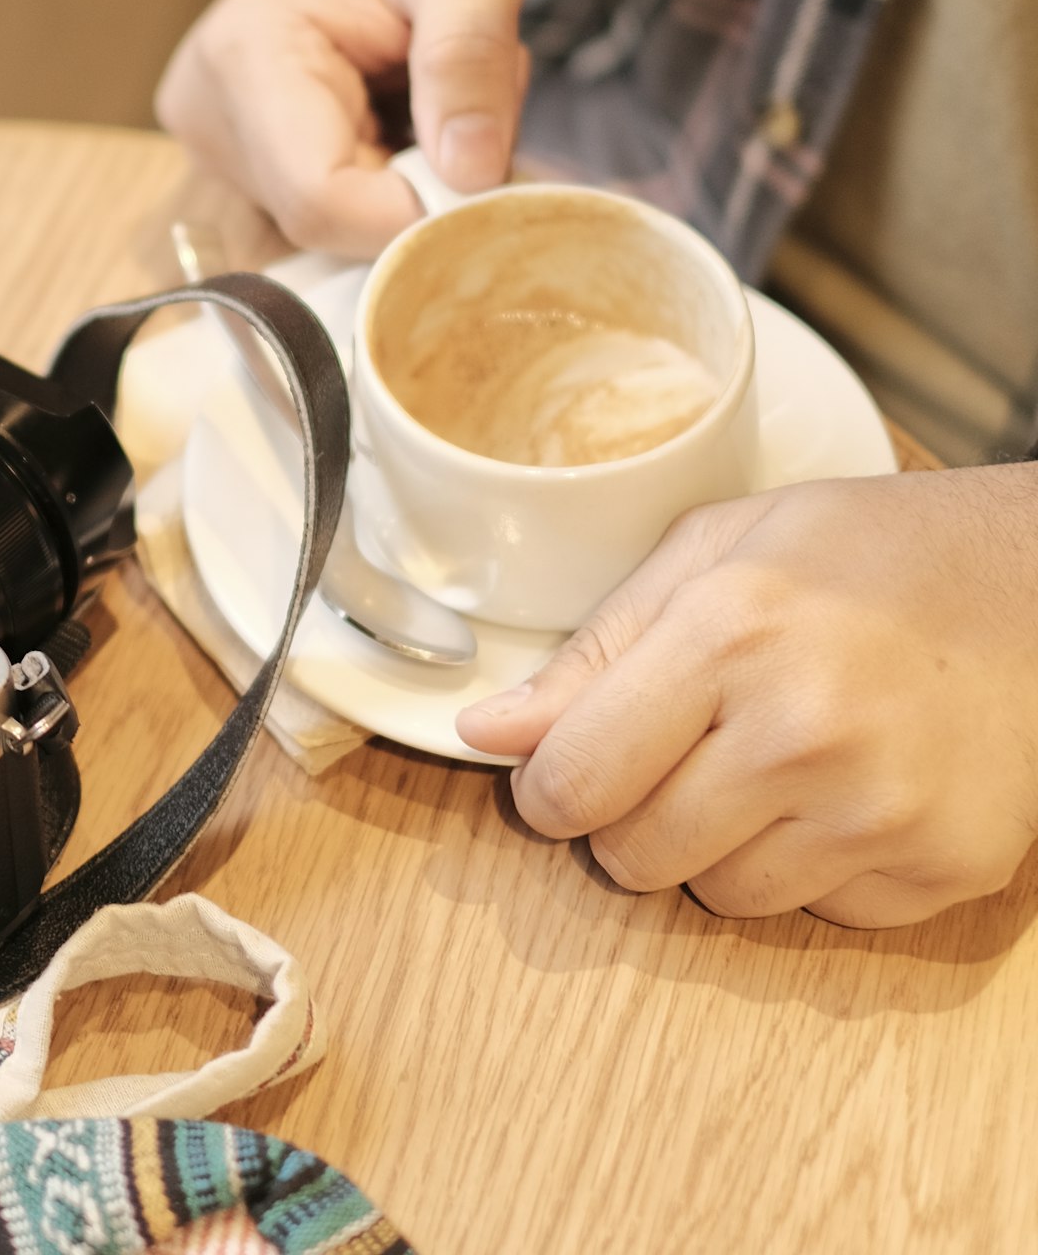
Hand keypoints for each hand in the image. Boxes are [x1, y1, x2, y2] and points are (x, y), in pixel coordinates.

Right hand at [155, 0, 530, 252]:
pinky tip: (398, 119)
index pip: (319, 199)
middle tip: (467, 101)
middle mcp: (207, 116)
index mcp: (244, 57)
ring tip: (427, 95)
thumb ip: (470, 57)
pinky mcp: (238, 168)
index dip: (413, 212)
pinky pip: (326, 219)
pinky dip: (384, 186)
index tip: (487, 170)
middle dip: (419, 187)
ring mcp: (215, 149)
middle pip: (327, 223)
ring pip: (332, 230)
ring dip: (406, 184)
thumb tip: (470, 175)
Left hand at [456, 467, 1037, 926]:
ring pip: (721, 899)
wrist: (1037, 581)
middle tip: (670, 756)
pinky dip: (808, 869)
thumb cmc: (858, 552)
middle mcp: (803, 734)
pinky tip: (837, 791)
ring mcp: (882, 812)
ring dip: (714, 849)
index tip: (558, 771)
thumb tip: (486, 734)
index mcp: (726, 638)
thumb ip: (591, 654)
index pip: (573, 781)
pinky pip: (819, 916)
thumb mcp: (707, 555)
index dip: (545, 787)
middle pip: (634, 855)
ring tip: (761, 764)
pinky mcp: (945, 868)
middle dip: (625, 818)